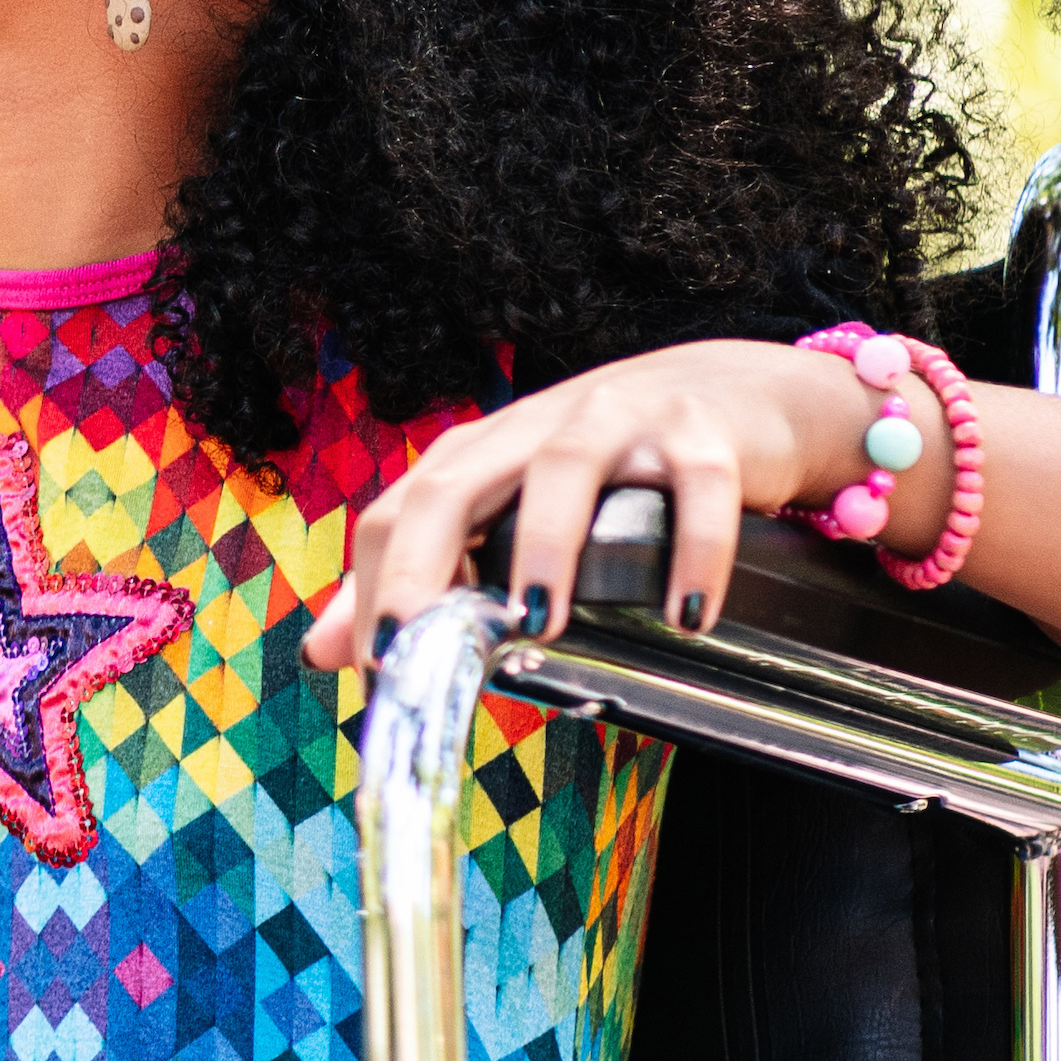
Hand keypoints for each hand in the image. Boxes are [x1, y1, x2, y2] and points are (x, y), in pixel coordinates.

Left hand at [308, 337, 872, 675]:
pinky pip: (696, 486)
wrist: (735, 392)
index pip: (399, 512)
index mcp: (481, 453)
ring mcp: (617, 420)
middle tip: (415, 646)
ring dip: (546, 546)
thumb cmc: (608, 463)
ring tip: (538, 624)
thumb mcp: (508, 508)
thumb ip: (420, 576)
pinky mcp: (701, 432)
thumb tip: (325, 649)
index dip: (376, 586)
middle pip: (457, 482)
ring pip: (564, 469)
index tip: (376, 668)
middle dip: (426, 563)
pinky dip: (692, 549)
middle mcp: (534, 427)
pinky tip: (686, 615)